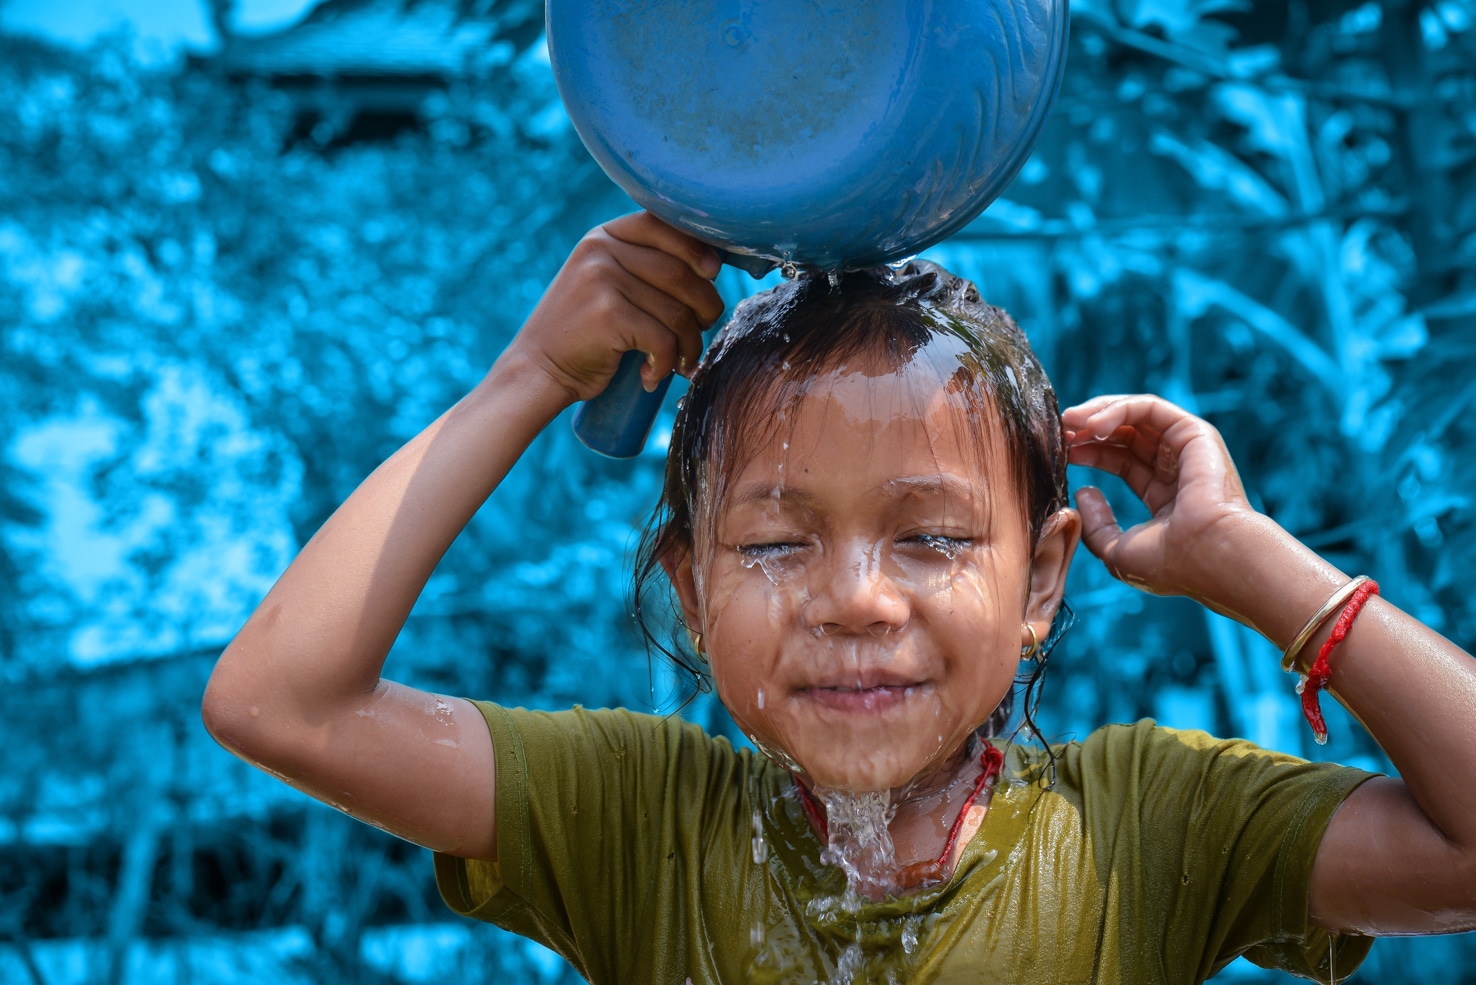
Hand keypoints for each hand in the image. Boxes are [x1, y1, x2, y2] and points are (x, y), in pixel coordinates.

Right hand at [505, 212, 725, 403]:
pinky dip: (668, 364)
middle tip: (701, 330)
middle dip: (705, 307)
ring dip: (691, 344)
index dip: (698, 248)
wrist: (537, 370)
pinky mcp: (608, 315)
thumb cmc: (584, 333)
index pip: (664, 225)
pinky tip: (654, 376)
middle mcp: (602, 251)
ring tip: (682, 361)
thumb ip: (642, 265)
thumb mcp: (605, 282)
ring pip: (678, 312)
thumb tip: (712, 264)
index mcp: (604, 236)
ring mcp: (602, 280)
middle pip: (681, 273)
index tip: (713, 272)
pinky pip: (663, 339)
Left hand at [1061, 394, 1261, 605]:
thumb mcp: (1118, 552)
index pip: (1120, 461)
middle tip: (1058, 432)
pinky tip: (1093, 426)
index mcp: (1164, 496)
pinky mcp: (1194, 434)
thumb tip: (1084, 491)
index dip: (1088, 452)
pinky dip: (1118, 410)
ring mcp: (1187, 450)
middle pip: (1125, 435)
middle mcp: (1177, 469)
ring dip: (1098, 414)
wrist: (1212, 557)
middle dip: (1088, 429)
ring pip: (1136, 416)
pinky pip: (1150, 410)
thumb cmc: (1172, 564)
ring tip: (1069, 422)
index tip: (1059, 452)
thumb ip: (1096, 526)